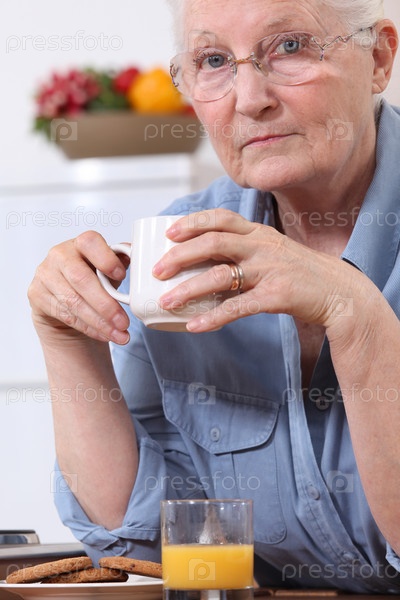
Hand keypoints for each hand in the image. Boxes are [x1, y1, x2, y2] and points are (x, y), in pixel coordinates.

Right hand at [28, 231, 129, 344]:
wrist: (64, 299)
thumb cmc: (91, 279)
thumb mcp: (107, 269)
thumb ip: (121, 262)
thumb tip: (140, 260)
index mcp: (80, 243)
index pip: (90, 242)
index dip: (106, 259)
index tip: (122, 276)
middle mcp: (59, 255)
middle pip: (81, 279)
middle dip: (105, 304)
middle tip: (124, 322)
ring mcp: (45, 274)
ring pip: (73, 301)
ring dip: (100, 322)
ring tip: (120, 334)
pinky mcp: (37, 294)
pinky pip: (66, 315)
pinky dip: (89, 328)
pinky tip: (104, 335)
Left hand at [153, 208, 363, 332]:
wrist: (339, 292)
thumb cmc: (301, 272)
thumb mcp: (274, 250)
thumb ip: (246, 249)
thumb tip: (208, 260)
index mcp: (259, 233)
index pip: (221, 218)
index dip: (192, 223)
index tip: (169, 234)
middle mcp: (262, 247)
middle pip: (213, 243)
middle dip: (180, 256)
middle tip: (157, 271)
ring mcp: (270, 271)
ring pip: (220, 276)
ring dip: (188, 289)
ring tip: (166, 301)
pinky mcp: (276, 296)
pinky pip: (237, 308)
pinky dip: (212, 317)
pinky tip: (194, 326)